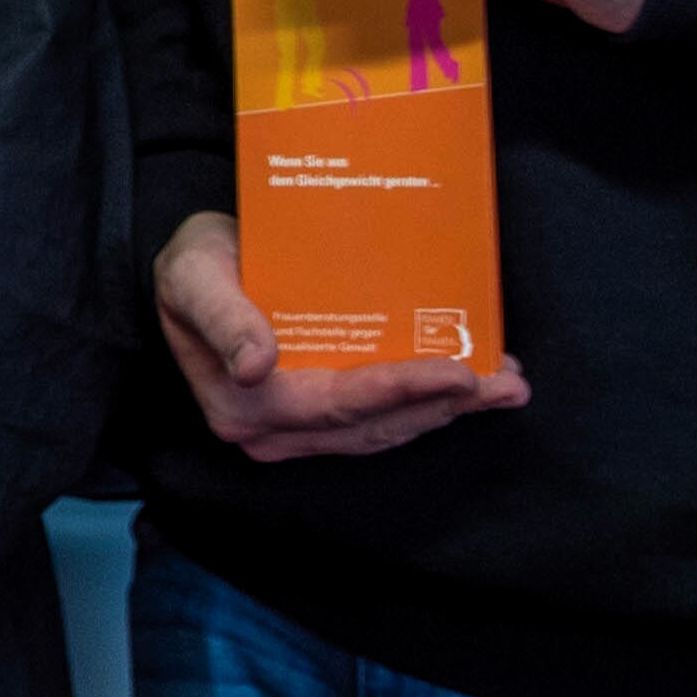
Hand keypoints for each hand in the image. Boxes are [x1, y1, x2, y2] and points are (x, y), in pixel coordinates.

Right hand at [152, 211, 529, 460]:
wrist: (192, 269)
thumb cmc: (194, 267)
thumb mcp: (195, 276)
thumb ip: (224, 318)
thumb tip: (256, 367)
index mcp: (244, 405)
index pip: (336, 404)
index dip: (401, 391)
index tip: (456, 373)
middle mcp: (274, 429)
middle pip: (373, 425)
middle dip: (444, 406)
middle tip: (503, 383)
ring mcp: (299, 427)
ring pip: (385, 428)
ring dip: (448, 410)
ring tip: (504, 385)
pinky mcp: (321, 412)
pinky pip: (381, 417)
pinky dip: (428, 403)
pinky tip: (469, 385)